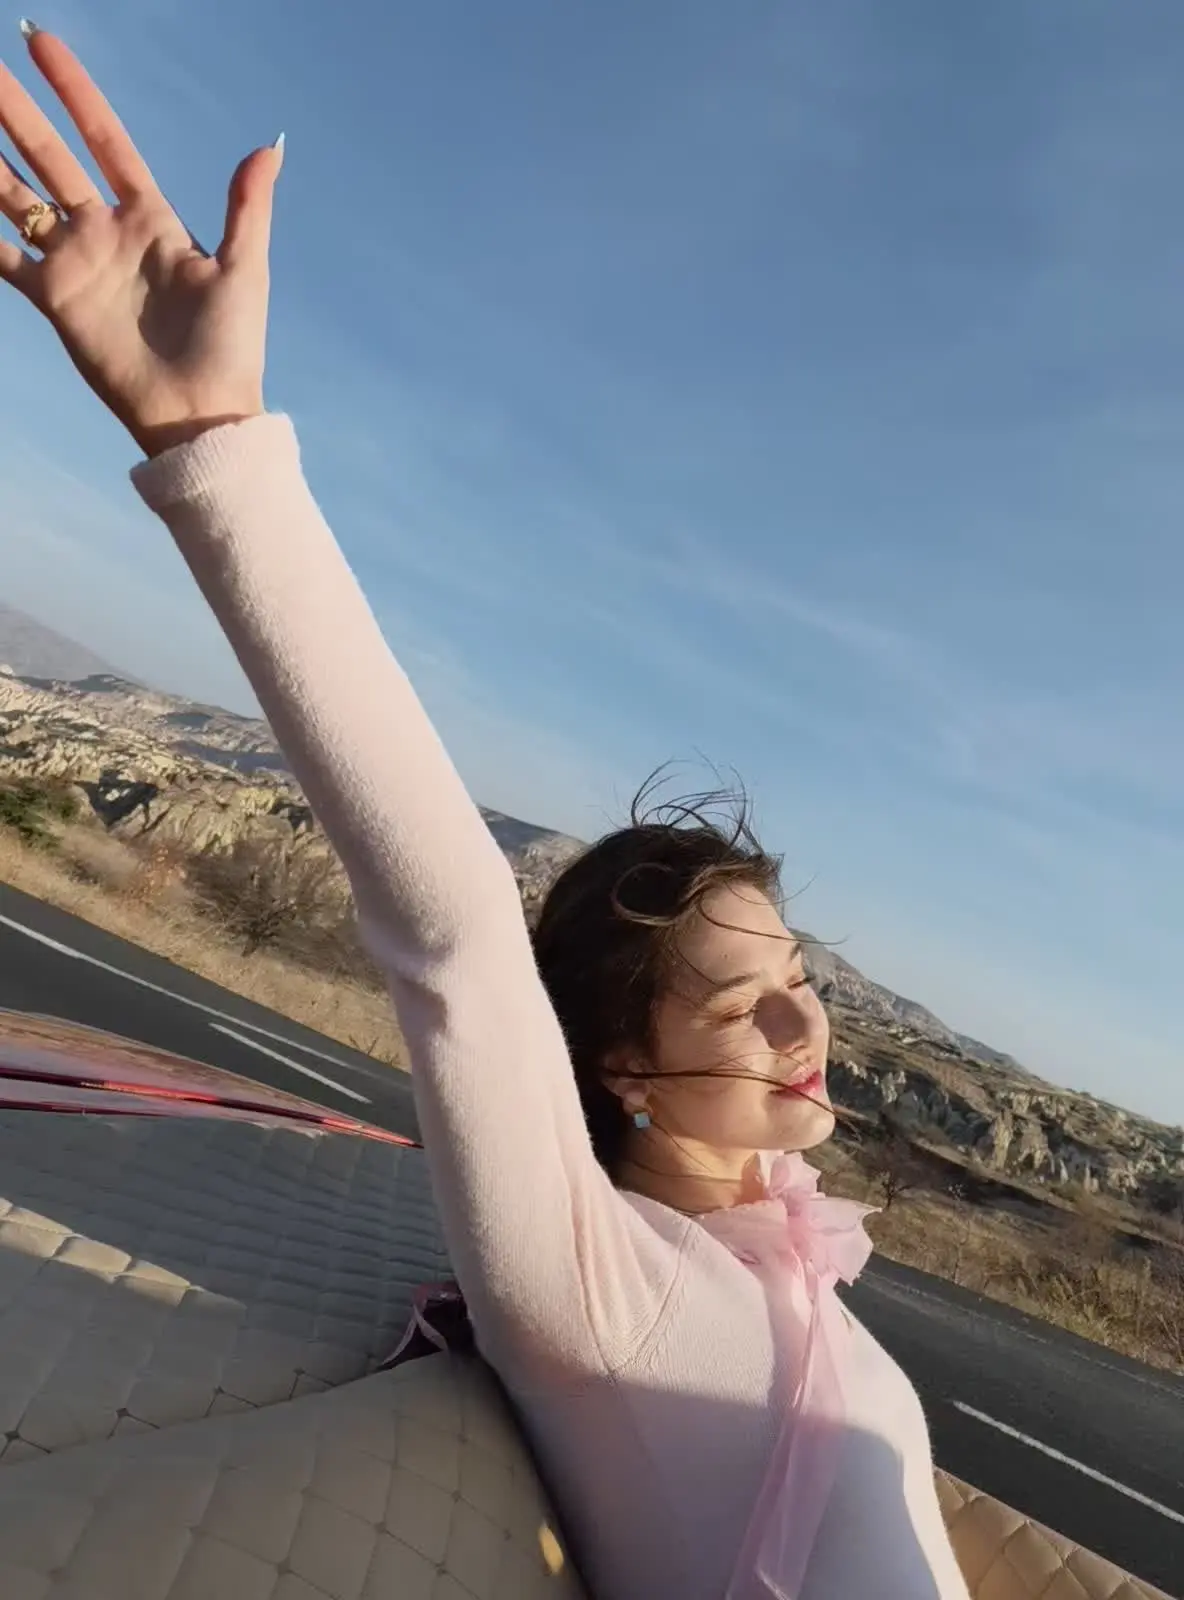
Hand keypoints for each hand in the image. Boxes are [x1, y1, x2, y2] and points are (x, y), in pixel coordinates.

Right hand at [0, 24, 281, 456]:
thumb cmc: (230, 348)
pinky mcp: (56, 302)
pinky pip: (6, 256)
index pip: (104, 139)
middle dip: (15, 111)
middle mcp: (106, 233)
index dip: (74, 91)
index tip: (41, 43)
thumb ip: (248, 207)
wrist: (200, 414)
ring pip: (18, 197)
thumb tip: (269, 147)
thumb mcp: (245, 271)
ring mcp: (77, 265)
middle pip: (49, 156)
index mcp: (151, 219)